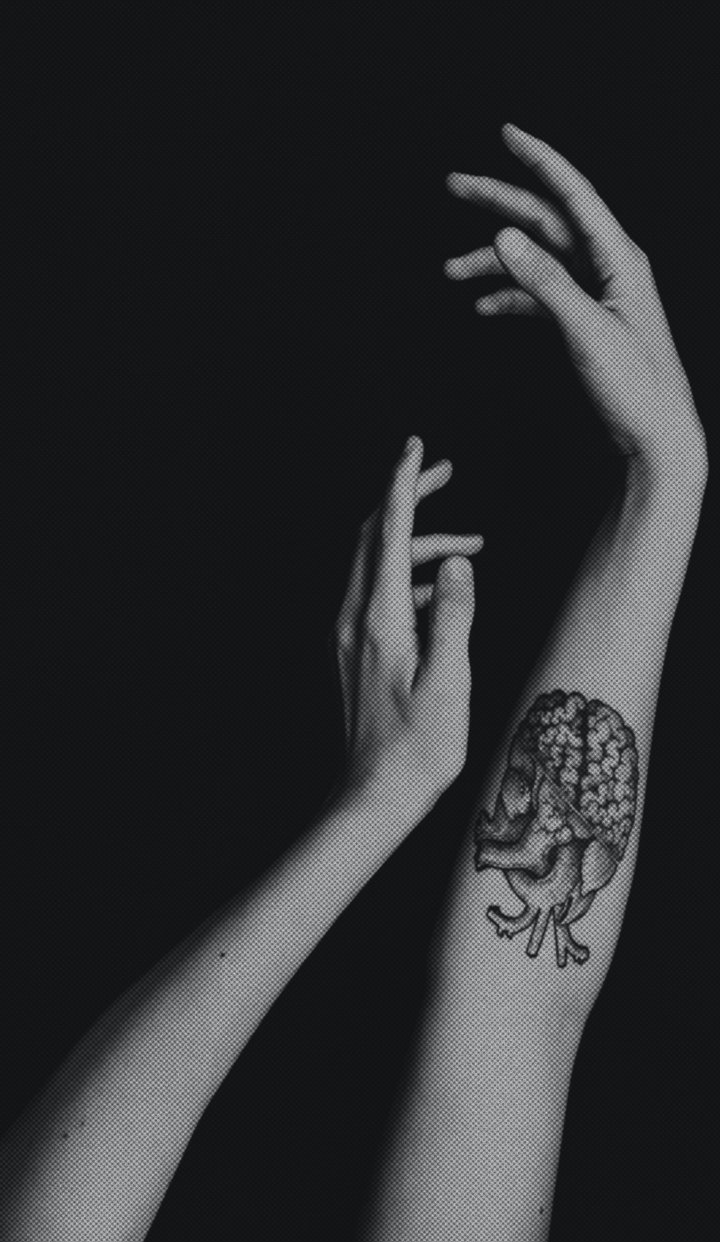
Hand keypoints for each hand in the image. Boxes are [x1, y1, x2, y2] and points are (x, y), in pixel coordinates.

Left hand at [331, 438, 482, 808]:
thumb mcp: (452, 679)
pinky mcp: (352, 650)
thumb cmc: (419, 747)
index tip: (416, 447)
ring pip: (376, 562)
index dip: (404, 483)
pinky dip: (410, 575)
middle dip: (406, 496)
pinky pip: (377, 591)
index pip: (389, 530)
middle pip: (373, 533)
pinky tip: (445, 593)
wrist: (374, 795)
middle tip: (444, 471)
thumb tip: (460, 562)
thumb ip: (456, 615)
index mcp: (380, 616)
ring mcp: (348, 633)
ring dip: (419, 543)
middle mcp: (354, 616)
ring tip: (472, 547)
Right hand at [445, 124, 707, 485]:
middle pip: (546, 220)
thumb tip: (505, 237)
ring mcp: (595, 296)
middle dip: (500, 202)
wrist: (656, 439)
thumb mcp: (586, 330)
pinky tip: (483, 306)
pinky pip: (539, 296)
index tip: (506, 133)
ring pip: (536, 260)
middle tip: (455, 185)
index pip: (573, 194)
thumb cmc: (636, 387)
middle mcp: (607, 269)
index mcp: (618, 259)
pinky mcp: (584, 323)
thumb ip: (544, 282)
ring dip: (493, 261)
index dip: (539, 159)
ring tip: (450, 271)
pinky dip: (510, 296)